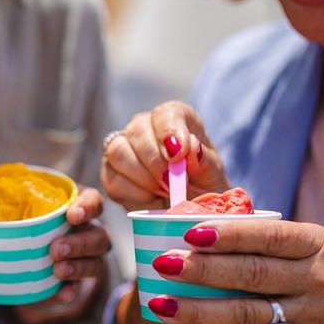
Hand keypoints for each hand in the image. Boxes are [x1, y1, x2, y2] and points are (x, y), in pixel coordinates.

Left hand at [14, 188, 110, 323]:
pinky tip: (61, 293)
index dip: (86, 207)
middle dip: (78, 243)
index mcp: (76, 206)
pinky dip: (72, 290)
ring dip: (78, 266)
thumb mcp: (20, 207)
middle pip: (98, 235)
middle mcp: (89, 230)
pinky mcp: (79, 278)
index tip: (70, 215)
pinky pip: (82, 286)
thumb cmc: (26, 220)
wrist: (28, 249)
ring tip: (57, 271)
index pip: (93, 201)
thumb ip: (4, 204)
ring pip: (97, 261)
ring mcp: (87, 256)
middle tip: (55, 249)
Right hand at [101, 101, 228, 210]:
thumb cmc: (202, 185)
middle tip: (171, 183)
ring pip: (117, 152)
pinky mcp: (111, 174)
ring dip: (143, 177)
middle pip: (137, 131)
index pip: (165, 114)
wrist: (189, 209)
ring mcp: (123, 148)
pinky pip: (113, 180)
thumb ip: (205, 160)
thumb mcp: (212, 174)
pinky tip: (151, 199)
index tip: (178, 155)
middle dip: (155, 161)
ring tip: (163, 191)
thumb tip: (191, 147)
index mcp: (173, 118)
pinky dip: (134, 194)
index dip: (169, 131)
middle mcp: (144, 127)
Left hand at [143, 219, 323, 323]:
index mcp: (317, 244)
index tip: (189, 232)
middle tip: (163, 262)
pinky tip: (176, 316)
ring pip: (244, 312)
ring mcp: (308, 317)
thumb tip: (191, 230)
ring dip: (196, 306)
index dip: (228, 235)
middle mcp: (319, 279)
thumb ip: (262, 240)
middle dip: (203, 269)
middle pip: (253, 273)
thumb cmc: (316, 275)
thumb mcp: (306, 249)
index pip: (269, 236)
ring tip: (160, 299)